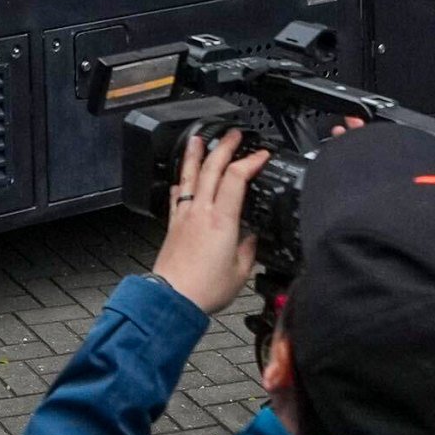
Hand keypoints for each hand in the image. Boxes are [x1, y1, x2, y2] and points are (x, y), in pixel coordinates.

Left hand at [151, 128, 272, 315]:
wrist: (173, 299)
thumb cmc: (204, 289)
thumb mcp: (240, 271)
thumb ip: (248, 249)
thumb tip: (252, 237)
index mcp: (222, 220)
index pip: (236, 178)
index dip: (250, 161)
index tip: (261, 155)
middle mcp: (201, 212)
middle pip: (211, 168)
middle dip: (225, 147)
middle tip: (234, 135)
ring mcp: (184, 215)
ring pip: (189, 176)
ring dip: (196, 155)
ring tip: (199, 139)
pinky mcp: (173, 225)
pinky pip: (176, 195)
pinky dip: (181, 182)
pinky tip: (181, 179)